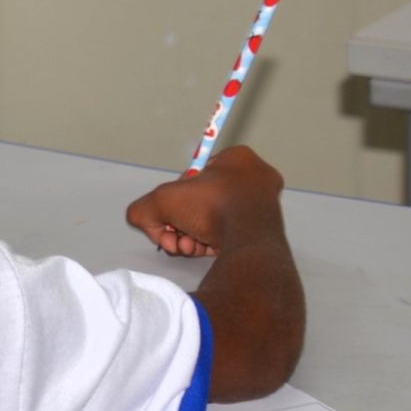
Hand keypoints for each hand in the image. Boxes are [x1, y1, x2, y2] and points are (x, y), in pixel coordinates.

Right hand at [125, 145, 284, 257]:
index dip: (178, 196)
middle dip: (182, 223)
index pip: (196, 175)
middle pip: (203, 201)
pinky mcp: (267, 231)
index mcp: (239, 159)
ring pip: (215, 221)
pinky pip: (229, 234)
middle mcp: (256, 179)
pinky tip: (201, 251)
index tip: (171, 211)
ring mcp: (265, 206)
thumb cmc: (213, 208)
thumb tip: (147, 222)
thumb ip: (144, 208)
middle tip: (174, 235)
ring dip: (193, 235)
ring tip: (187, 246)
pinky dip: (211, 244)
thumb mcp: (162, 200)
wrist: (248, 243)